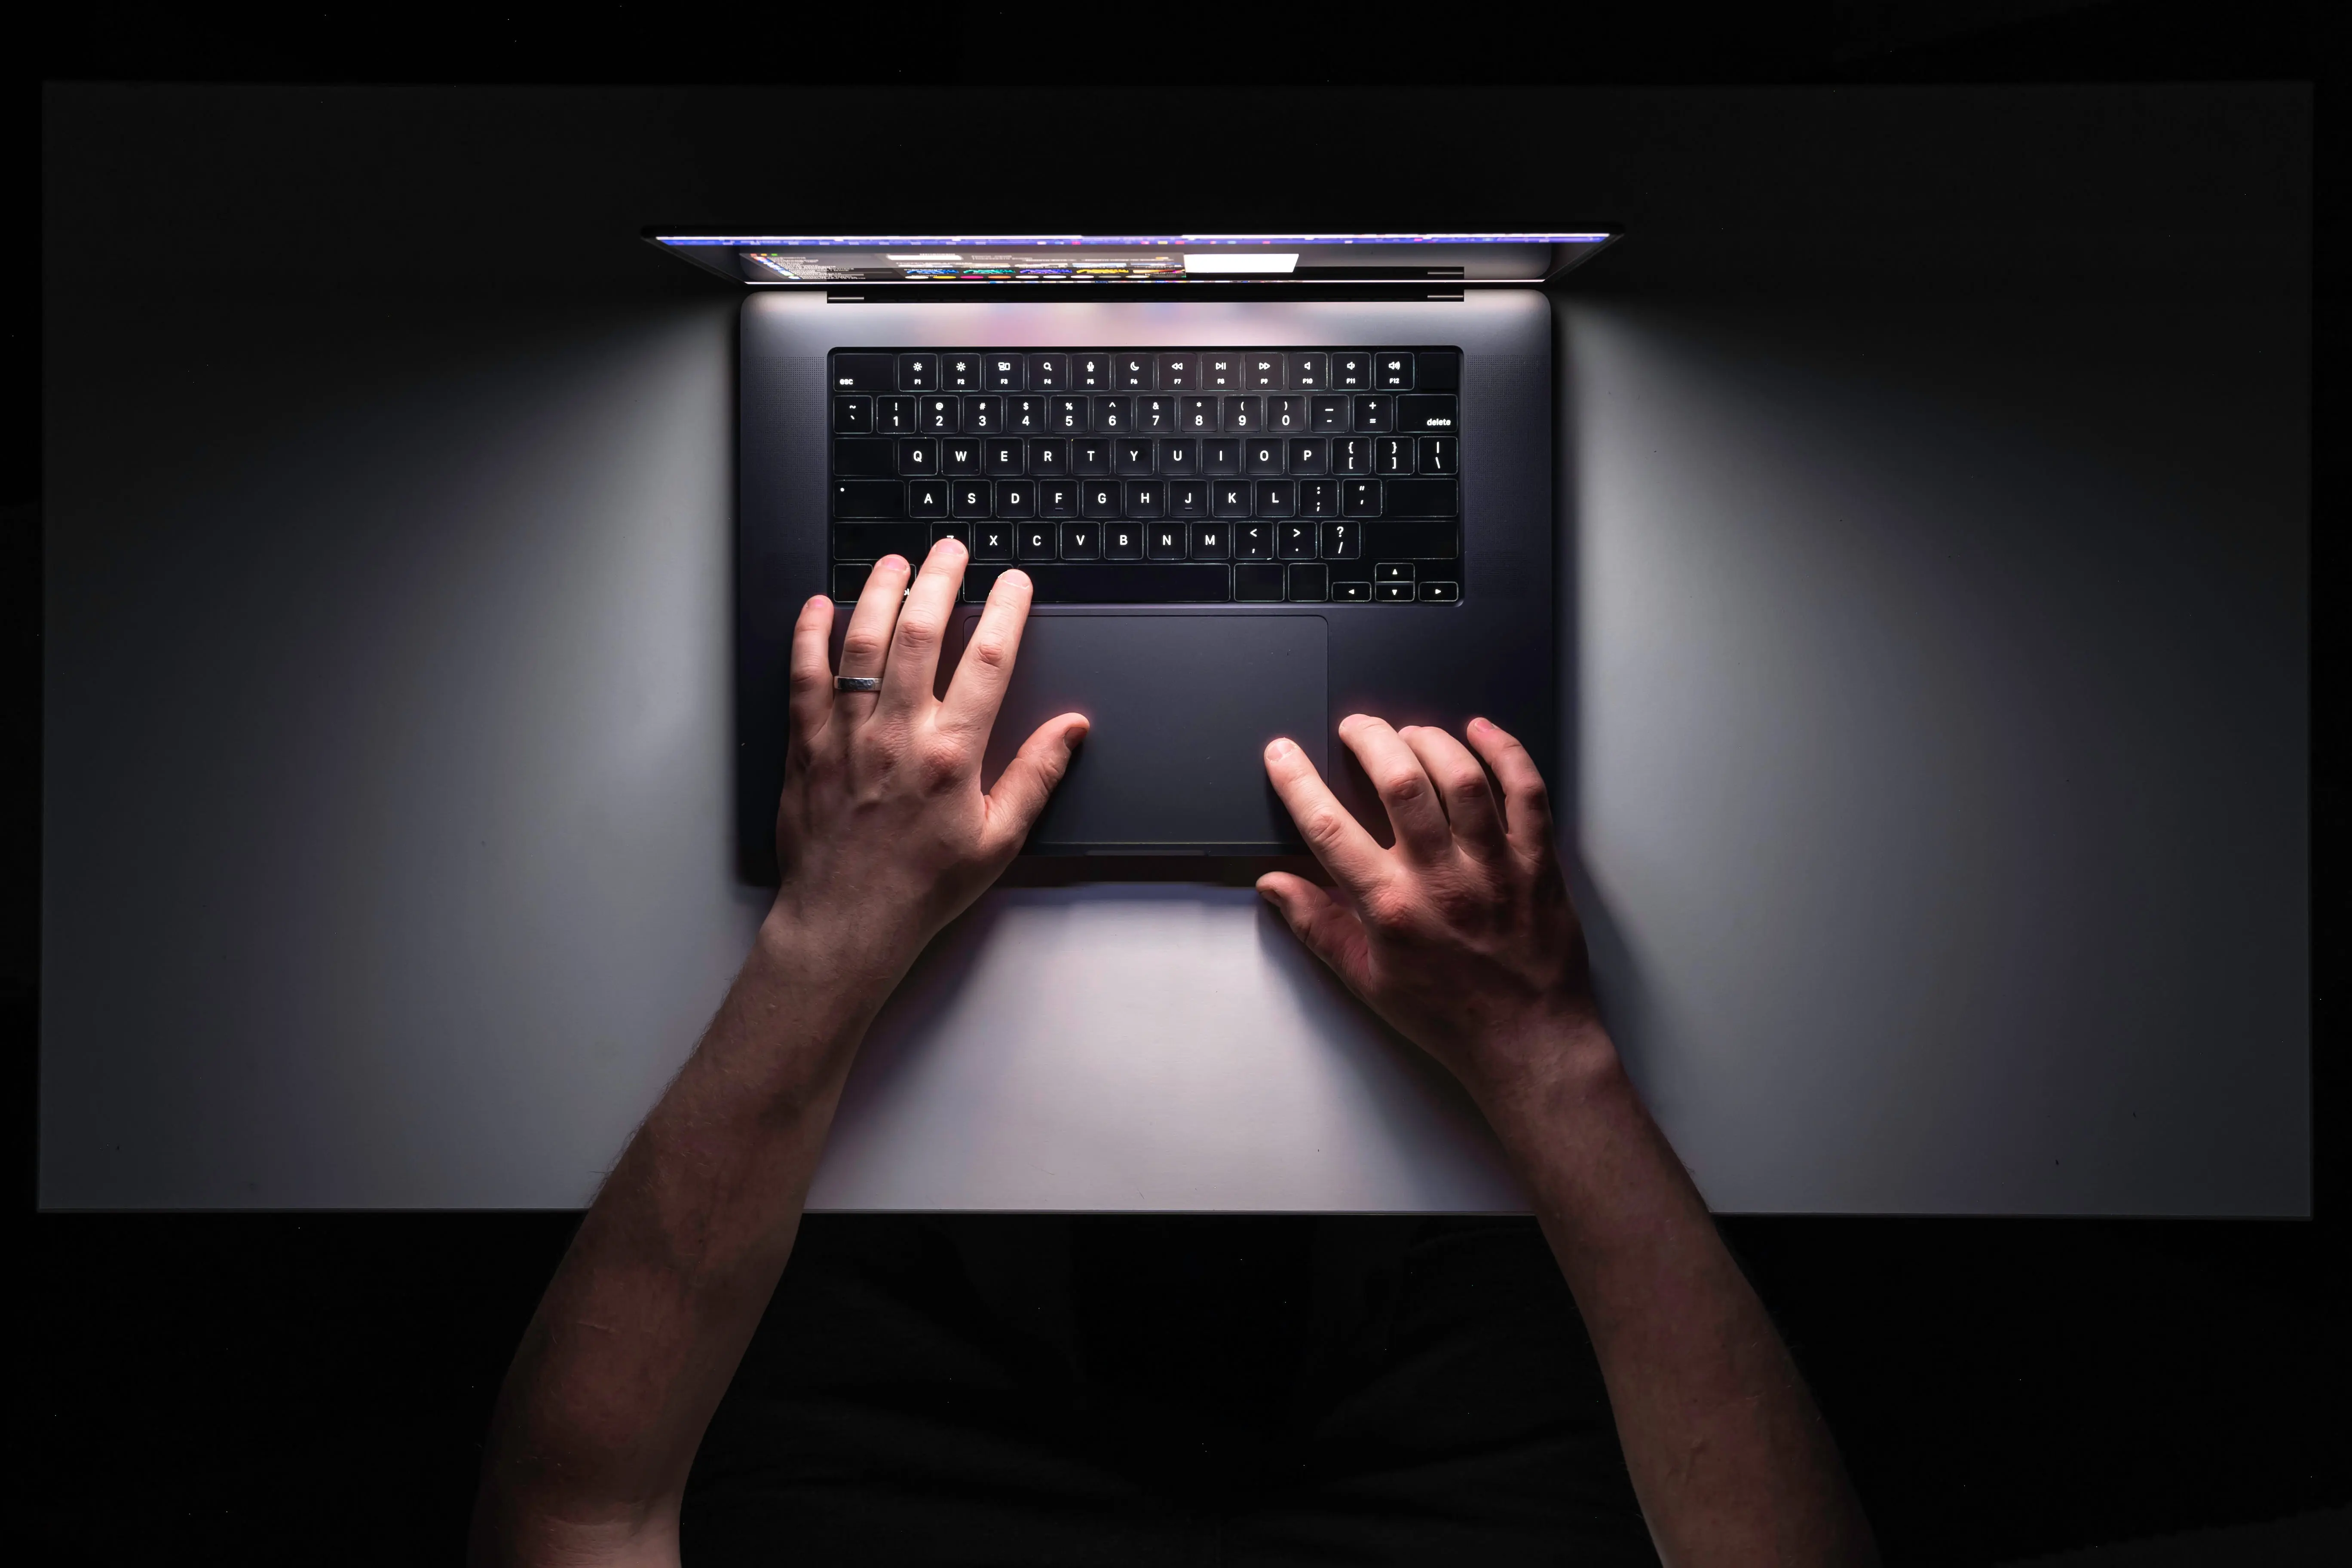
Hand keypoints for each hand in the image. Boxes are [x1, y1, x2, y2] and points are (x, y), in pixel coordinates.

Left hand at [770, 541, 1084, 1005]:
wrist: (848, 922)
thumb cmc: (923, 887)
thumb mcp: (999, 838)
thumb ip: (1036, 775)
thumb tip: (1071, 728)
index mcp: (952, 755)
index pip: (988, 661)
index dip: (1005, 612)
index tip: (1015, 584)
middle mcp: (898, 735)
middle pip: (921, 633)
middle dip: (940, 579)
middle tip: (951, 550)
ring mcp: (847, 735)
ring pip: (862, 643)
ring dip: (880, 593)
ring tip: (896, 563)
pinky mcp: (806, 745)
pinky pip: (804, 675)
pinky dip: (809, 635)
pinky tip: (820, 607)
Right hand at [1257, 715, 1607, 1116]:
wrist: (1527, 1042)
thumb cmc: (1449, 1016)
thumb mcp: (1366, 979)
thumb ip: (1316, 925)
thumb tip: (1272, 885)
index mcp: (1391, 908)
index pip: (1329, 828)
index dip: (1297, 781)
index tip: (1282, 753)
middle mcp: (1442, 880)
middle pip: (1399, 782)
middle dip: (1369, 739)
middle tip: (1355, 728)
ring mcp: (1495, 867)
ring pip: (1461, 777)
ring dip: (1430, 741)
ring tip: (1410, 733)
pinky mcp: (1538, 862)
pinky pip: (1527, 791)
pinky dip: (1505, 751)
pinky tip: (1481, 732)